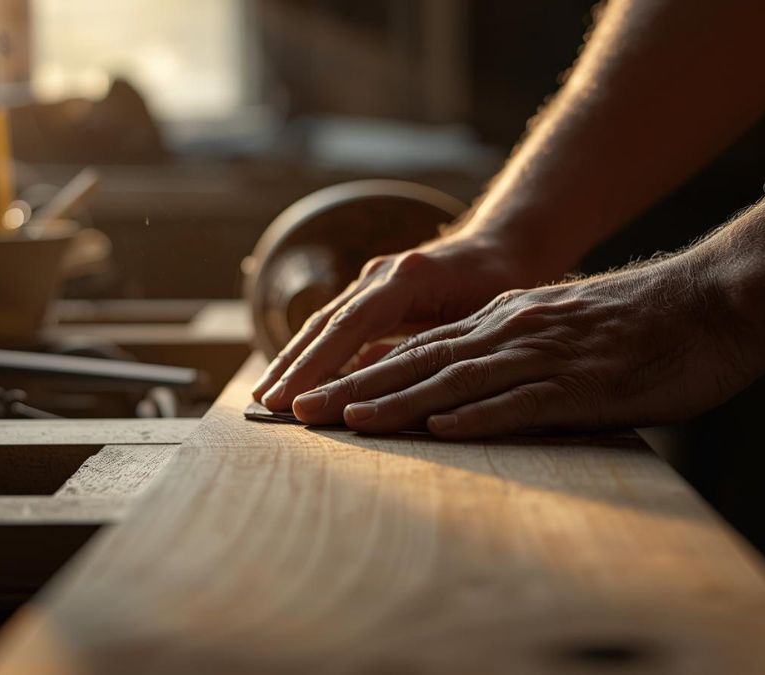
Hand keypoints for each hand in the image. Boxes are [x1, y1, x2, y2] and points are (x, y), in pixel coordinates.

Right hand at [252, 233, 539, 409]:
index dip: (319, 363)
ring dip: (293, 361)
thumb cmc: (499, 284)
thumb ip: (437, 345)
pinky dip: (312, 355)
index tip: (292, 398)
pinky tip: (294, 383)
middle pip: (326, 323)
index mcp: (408, 277)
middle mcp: (381, 275)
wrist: (500, 246)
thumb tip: (387, 386)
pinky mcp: (370, 297)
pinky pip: (335, 328)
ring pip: (323, 324)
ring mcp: (371, 283)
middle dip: (293, 365)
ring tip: (264, 397)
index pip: (352, 324)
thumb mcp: (480, 316)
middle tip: (263, 404)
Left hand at [289, 258, 757, 438]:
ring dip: (396, 402)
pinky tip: (438, 428)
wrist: (711, 302)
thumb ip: (519, 351)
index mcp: (506, 322)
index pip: (419, 349)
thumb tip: (477, 384)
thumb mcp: (564, 329)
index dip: (362, 372)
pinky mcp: (582, 383)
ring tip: (346, 422)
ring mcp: (545, 356)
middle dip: (354, 388)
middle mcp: (512, 333)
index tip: (315, 394)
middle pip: (418, 362)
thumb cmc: (641, 327)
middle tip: (301, 413)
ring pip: (454, 380)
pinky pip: (520, 401)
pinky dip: (475, 415)